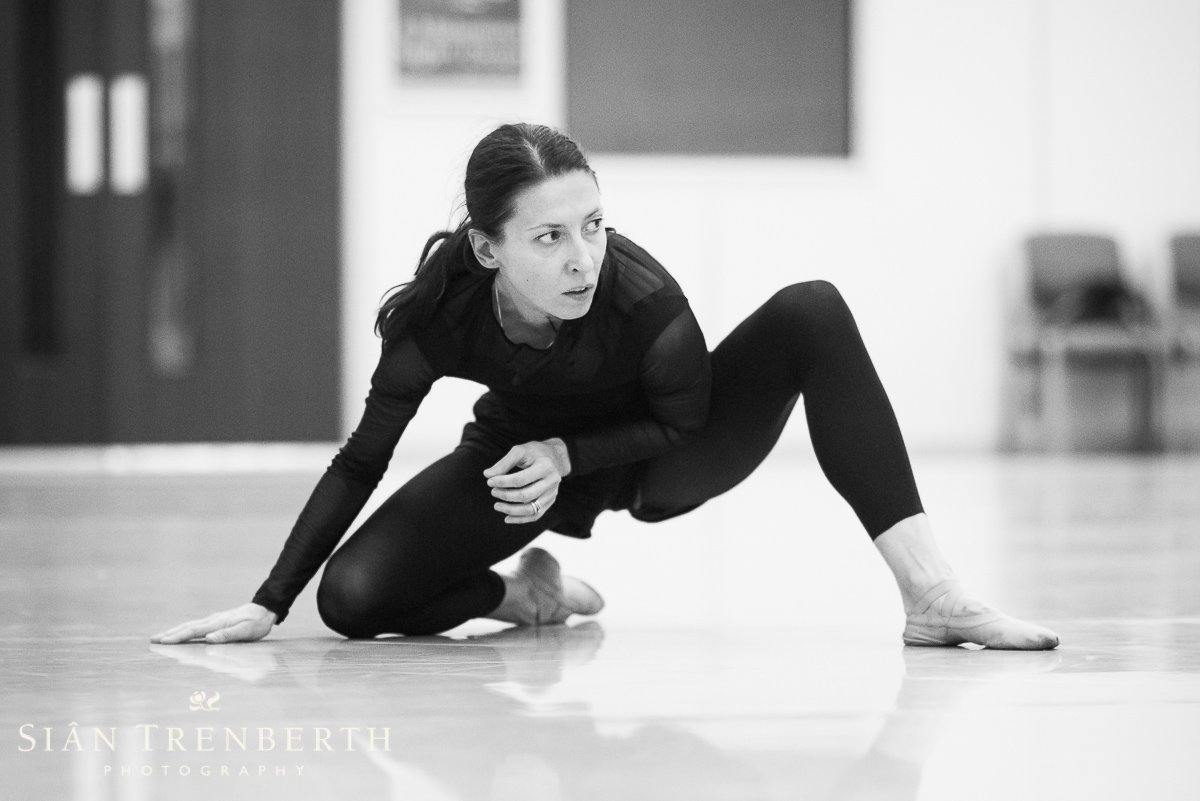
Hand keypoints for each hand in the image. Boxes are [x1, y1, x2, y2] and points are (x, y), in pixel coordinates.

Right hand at [151, 603, 276, 644]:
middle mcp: (213, 620)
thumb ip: (228, 634)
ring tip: (160, 637)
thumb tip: (209, 639)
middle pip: (187, 627)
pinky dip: (184, 631)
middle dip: (170, 634)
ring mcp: (213, 621)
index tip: (164, 641)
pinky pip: (196, 627)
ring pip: (190, 626)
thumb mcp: (247, 630)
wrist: (265, 610)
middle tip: (153, 640)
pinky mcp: (216, 622)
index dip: (178, 637)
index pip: (194, 631)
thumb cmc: (257, 623)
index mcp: (218, 623)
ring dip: (174, 632)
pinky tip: (179, 634)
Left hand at [483, 438, 569, 523]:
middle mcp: (552, 481)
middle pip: (526, 495)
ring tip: (496, 506)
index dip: (503, 482)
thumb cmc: (534, 452)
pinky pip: (535, 515)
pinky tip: (507, 518)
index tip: (489, 481)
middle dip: (506, 495)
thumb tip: (487, 475)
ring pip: (531, 509)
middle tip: (493, 492)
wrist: (555, 457)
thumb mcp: (520, 451)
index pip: (520, 479)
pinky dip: (521, 519)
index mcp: (545, 466)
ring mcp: (553, 493)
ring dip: (511, 510)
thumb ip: (503, 463)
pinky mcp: (550, 501)